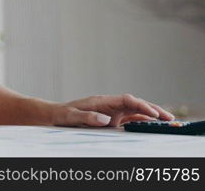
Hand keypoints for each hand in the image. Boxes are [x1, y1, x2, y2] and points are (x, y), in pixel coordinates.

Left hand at [50, 93, 175, 127]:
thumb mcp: (72, 116)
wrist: (57, 115)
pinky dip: (144, 122)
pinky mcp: (113, 119)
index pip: (126, 100)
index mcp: (102, 101)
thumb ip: (87, 116)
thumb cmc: (63, 114)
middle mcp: (110, 105)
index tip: (153, 114)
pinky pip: (132, 119)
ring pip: (137, 112)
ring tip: (169, 122)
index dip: (141, 106)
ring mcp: (113, 112)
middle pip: (136, 104)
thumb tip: (105, 119)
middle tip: (169, 118)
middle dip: (153, 109)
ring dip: (152, 116)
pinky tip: (155, 126)